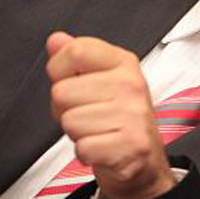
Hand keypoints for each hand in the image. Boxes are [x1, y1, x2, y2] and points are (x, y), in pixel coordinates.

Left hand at [47, 32, 175, 198]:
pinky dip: (87, 154)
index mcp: (123, 62)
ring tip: (97, 131)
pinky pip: (82, 148)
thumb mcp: (100, 79)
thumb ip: (76, 58)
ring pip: (69, 121)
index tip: (72, 81)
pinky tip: (103, 148)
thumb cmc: (119, 117)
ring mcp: (133, 115)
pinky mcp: (129, 146)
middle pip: (62, 91)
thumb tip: (55, 40)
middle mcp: (131, 85)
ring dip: (77, 133)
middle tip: (89, 114)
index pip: (75, 51)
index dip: (59, 70)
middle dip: (66, 109)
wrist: (144, 159)